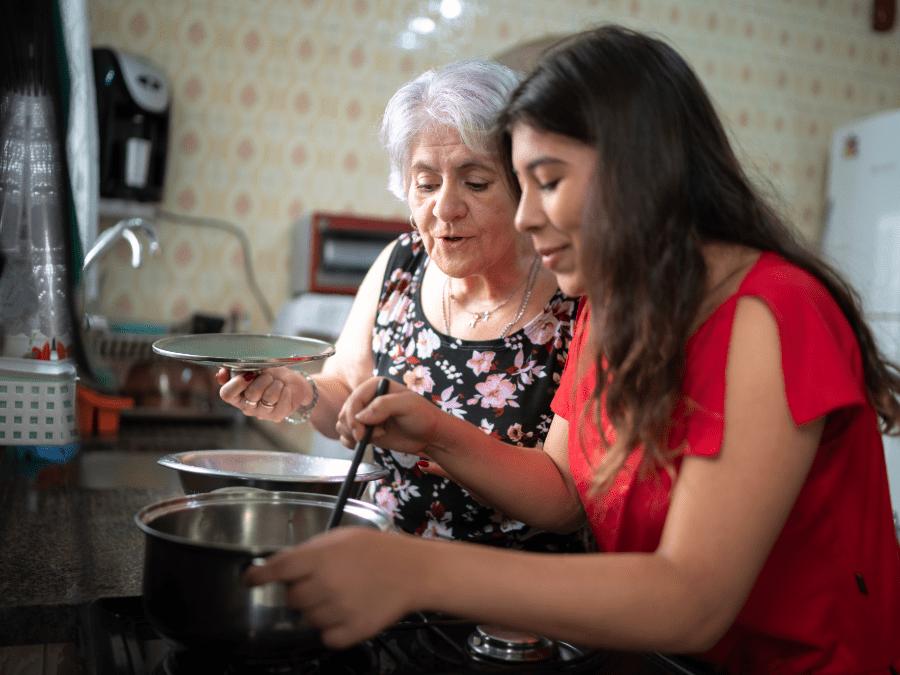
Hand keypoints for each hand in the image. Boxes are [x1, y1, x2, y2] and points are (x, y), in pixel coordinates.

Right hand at [216, 366, 311, 421]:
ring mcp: (261, 413)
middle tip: (269, 374)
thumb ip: (234, 368)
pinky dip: (285, 391)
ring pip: (269, 397)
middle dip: (263, 379)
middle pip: (251, 393)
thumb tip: (221, 374)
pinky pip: (281, 403)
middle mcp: (246, 406)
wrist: (290, 382)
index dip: (237, 383)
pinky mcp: (277, 416)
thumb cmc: (269, 374)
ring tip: (277, 381)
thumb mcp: (252, 366)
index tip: (250, 373)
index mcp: (236, 395)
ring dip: (276, 384)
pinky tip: (285, 388)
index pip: (227, 394)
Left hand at [243, 528, 419, 647]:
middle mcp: (324, 585)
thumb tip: (284, 565)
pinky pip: (326, 637)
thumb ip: (311, 552)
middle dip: (300, 592)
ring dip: (317, 610)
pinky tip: (347, 612)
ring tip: (340, 595)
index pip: (277, 569)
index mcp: (319, 558)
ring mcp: (337, 611)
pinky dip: (332, 629)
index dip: (258, 576)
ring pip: (308, 619)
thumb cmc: (377, 549)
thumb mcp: (341, 537)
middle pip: (291, 599)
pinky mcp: (350, 632)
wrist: (413, 571)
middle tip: (319, 584)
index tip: (250, 579)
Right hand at [336, 377, 442, 455]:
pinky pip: (346, 435)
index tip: (360, 432)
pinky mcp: (365, 430)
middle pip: (345, 412)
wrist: (430, 435)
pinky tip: (360, 444)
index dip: (353, 416)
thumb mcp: (407, 406)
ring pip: (343, 424)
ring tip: (375, 436)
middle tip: (369, 436)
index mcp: (375, 386)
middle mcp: (367, 399)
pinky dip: (349, 441)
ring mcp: (365, 415)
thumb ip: (383, 406)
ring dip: (352, 434)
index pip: (354, 399)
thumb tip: (360, 417)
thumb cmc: (423, 416)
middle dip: (353, 427)